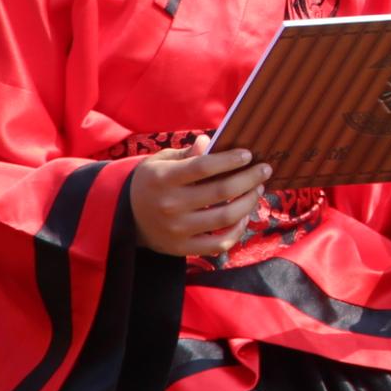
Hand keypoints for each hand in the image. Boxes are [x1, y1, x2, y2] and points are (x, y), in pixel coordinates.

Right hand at [128, 136, 270, 256]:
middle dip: (249, 178)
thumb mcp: (161, 161)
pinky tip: (244, 216)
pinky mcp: (182, 248)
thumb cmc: (151, 182)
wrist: (126, 217)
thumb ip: (186, 153)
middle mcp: (170, 205)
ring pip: (225, 218)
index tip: (248, 155)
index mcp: (164, 179)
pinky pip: (218, 244)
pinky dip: (237, 231)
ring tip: (258, 189)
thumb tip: (208, 142)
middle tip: (264, 169)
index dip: (230, 160)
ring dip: (248, 202)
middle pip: (221, 191)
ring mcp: (177, 230)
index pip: (204, 167)